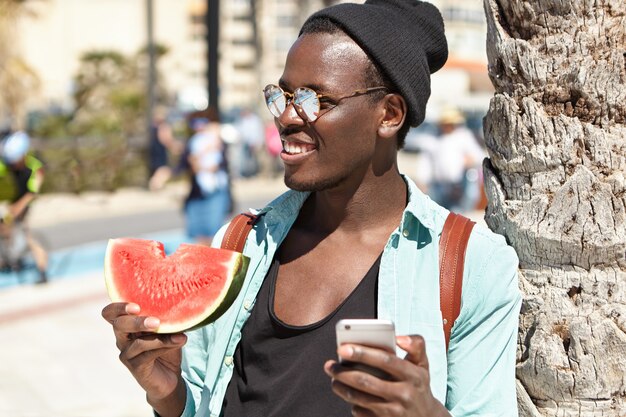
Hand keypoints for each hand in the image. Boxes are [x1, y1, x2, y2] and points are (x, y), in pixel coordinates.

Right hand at [101, 302, 186, 414]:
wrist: (170, 376)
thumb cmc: (166, 347)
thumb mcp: (166, 330)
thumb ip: (165, 318)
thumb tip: (179, 304)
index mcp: (126, 325)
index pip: (110, 313)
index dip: (117, 308)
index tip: (135, 306)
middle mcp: (122, 338)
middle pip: (119, 325)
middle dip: (136, 322)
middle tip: (155, 322)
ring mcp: (127, 353)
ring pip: (138, 343)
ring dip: (160, 337)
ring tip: (179, 334)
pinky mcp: (135, 366)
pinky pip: (148, 355)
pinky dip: (165, 346)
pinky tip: (180, 341)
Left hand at [324, 335, 449, 416]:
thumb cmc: (418, 385)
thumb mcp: (423, 364)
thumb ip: (415, 345)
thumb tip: (399, 337)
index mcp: (414, 375)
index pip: (385, 360)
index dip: (363, 353)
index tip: (343, 348)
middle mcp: (404, 394)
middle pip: (367, 381)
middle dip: (344, 372)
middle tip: (330, 365)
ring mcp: (394, 411)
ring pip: (360, 398)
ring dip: (342, 387)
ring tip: (333, 378)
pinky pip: (361, 412)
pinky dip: (351, 402)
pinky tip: (348, 393)